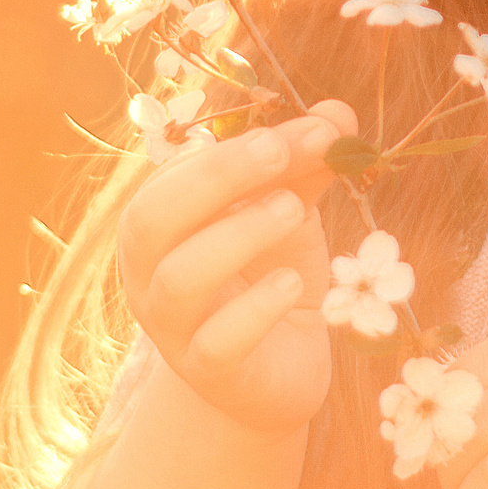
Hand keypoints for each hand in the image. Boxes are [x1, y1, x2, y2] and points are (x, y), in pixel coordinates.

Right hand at [115, 100, 355, 436]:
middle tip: (280, 152)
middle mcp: (148, 275)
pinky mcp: (212, 374)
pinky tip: (293, 283)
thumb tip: (339, 114)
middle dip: (215, 177)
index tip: (306, 130)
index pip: (174, 175)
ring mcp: (174, 329)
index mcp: (157, 225)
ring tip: (294, 210)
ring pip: (180, 280)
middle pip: (150, 220)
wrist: (275, 370)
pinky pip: (216, 343)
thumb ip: (304, 165)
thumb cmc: (267, 275)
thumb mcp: (286, 211)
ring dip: (238, 235)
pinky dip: (255, 308)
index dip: (233, 146)